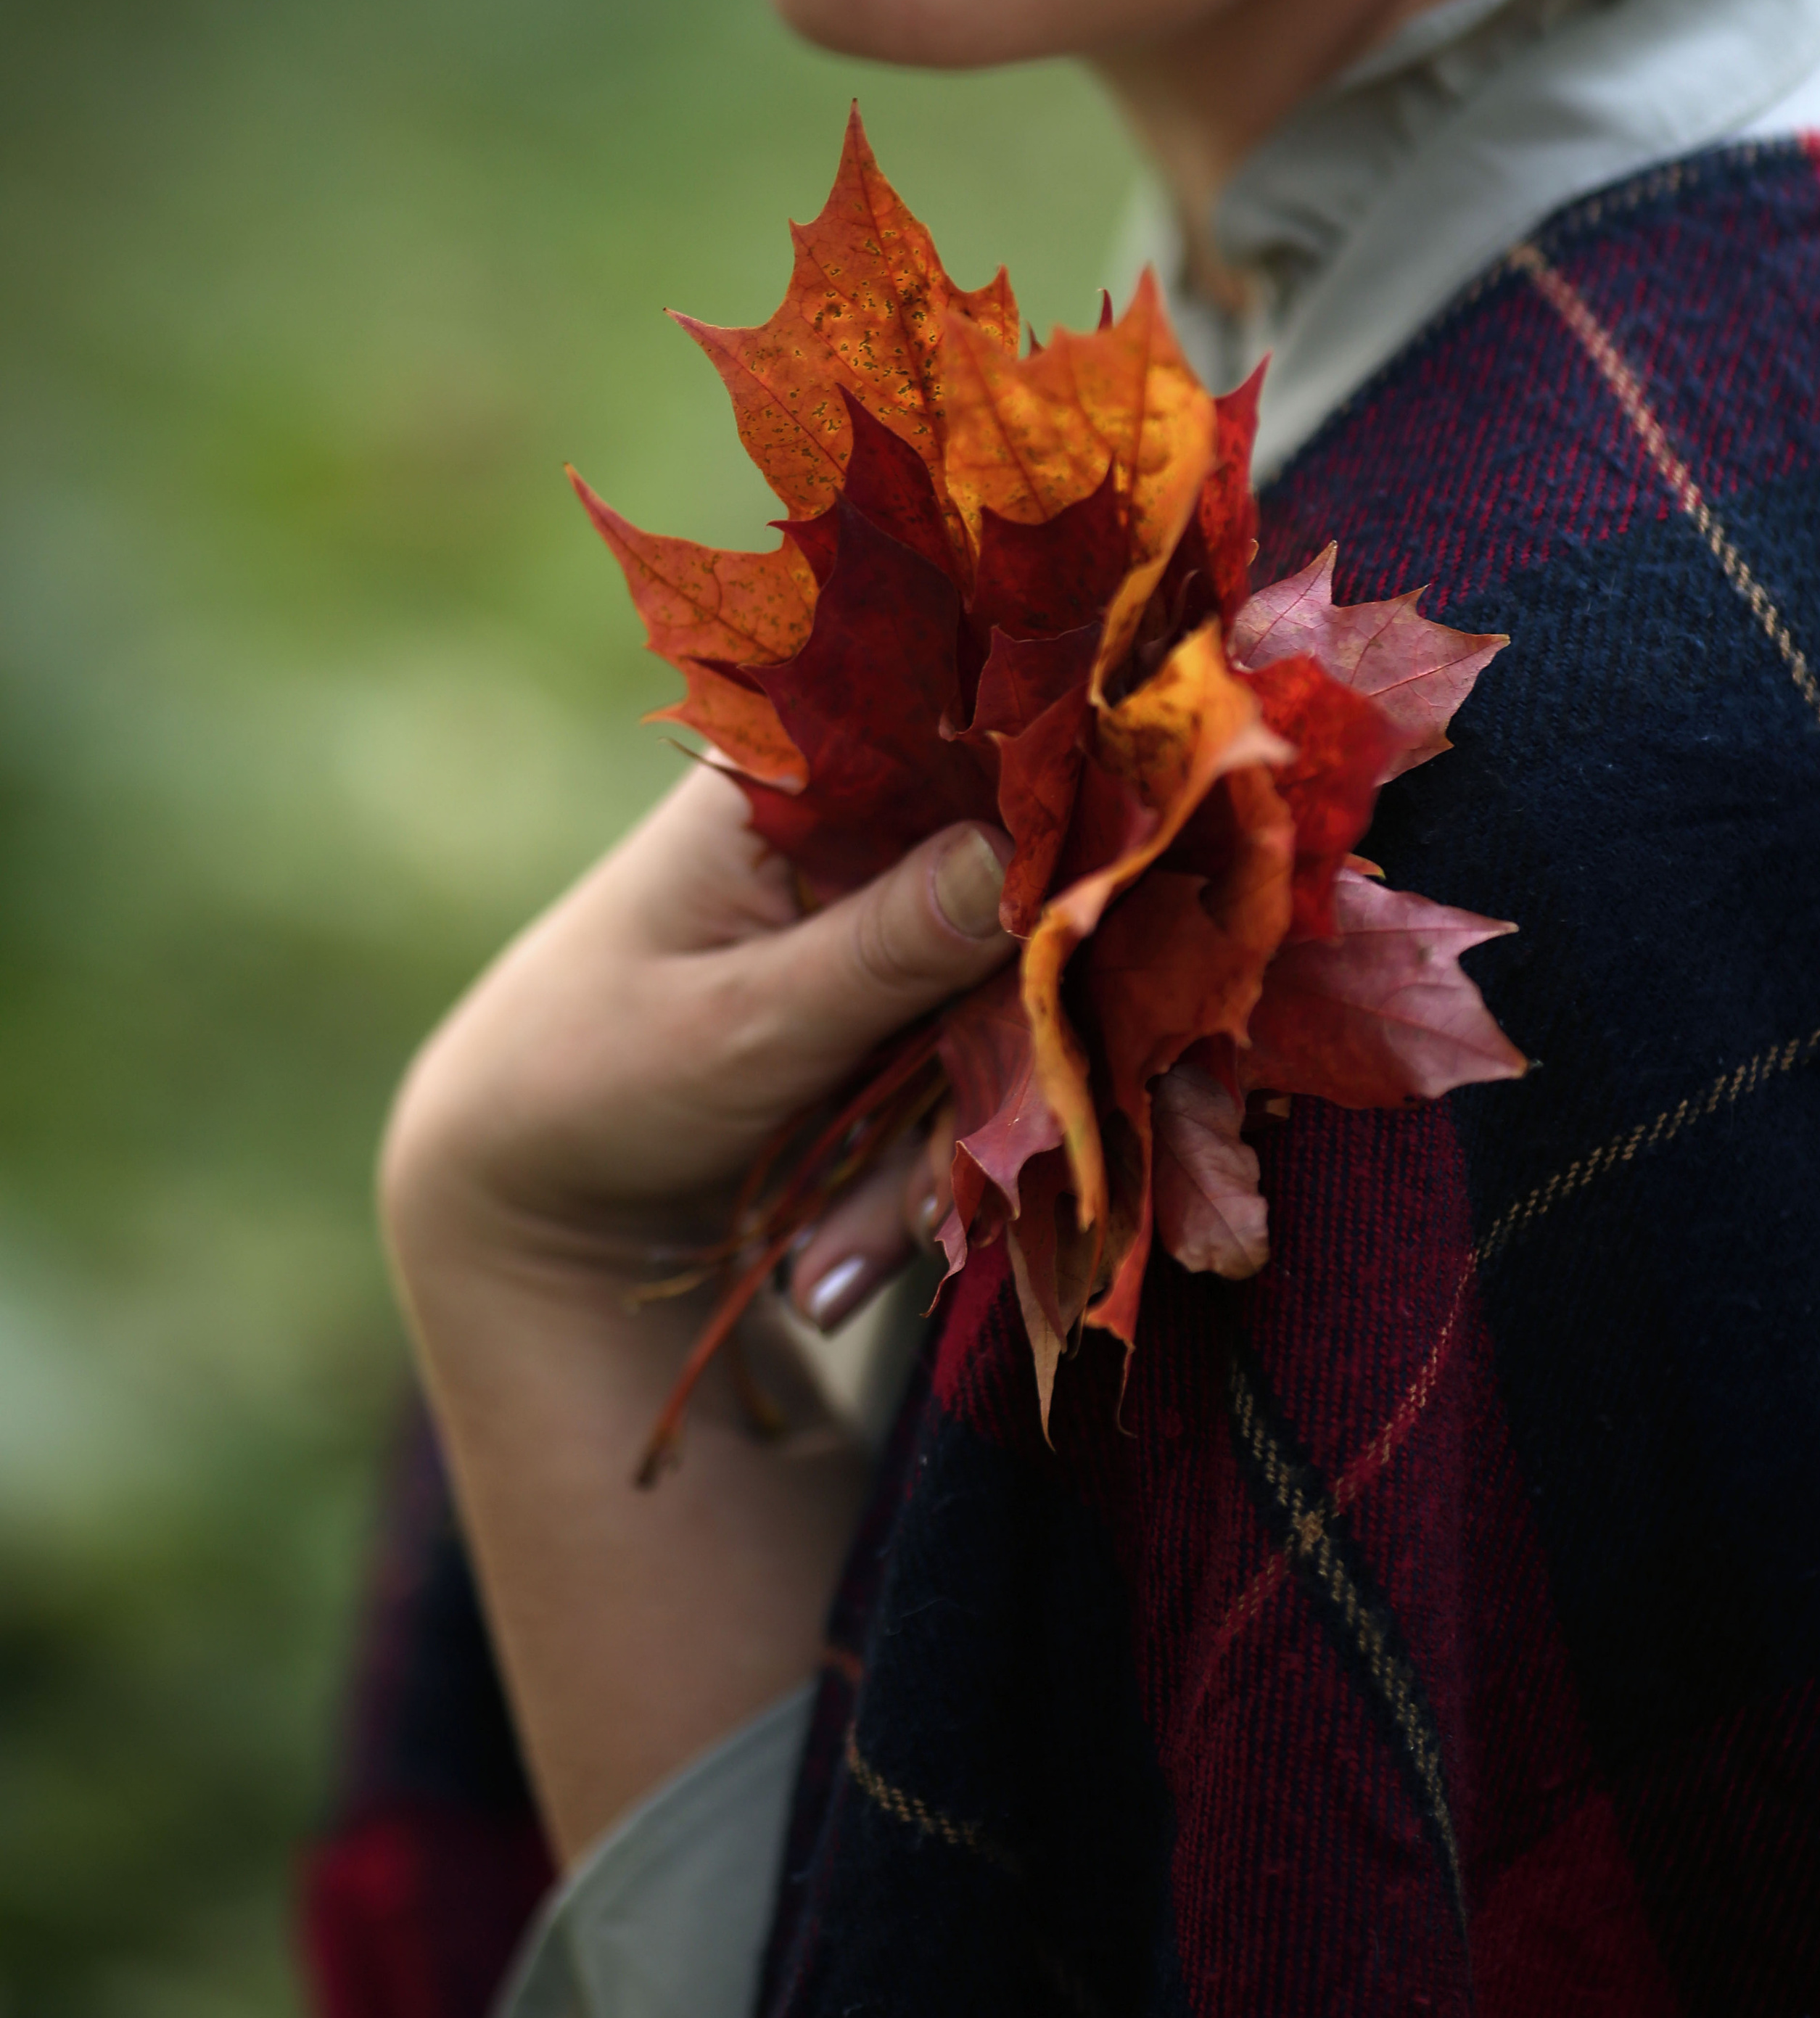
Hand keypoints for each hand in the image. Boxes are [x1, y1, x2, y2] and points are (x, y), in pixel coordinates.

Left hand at [377, 761, 1018, 1858]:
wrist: (528, 1198)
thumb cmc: (587, 1082)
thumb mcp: (735, 1025)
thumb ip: (885, 947)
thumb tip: (1028, 856)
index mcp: (793, 768)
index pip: (973, 748)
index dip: (1056, 834)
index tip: (1092, 948)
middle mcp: (859, 823)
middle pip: (1019, 892)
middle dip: (997, 1058)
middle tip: (924, 1203)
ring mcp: (891, 918)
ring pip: (1008, 1003)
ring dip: (942, 1151)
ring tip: (828, 1269)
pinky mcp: (910, 1007)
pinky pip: (975, 1071)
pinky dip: (924, 1172)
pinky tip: (836, 1261)